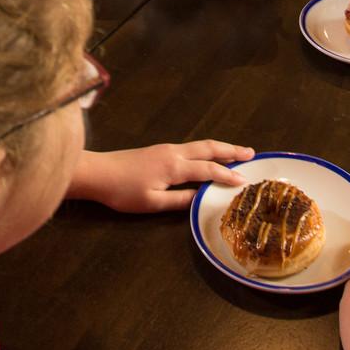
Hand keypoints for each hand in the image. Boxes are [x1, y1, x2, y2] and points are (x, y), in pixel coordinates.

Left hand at [69, 141, 256, 212]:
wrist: (98, 173)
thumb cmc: (123, 191)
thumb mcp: (152, 203)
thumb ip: (180, 201)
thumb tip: (202, 198)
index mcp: (175, 167)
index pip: (209, 170)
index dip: (228, 175)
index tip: (245, 181)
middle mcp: (174, 153)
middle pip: (209, 149)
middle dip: (231, 151)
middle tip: (252, 153)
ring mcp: (166, 149)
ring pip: (200, 145)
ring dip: (220, 148)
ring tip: (237, 151)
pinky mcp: (160, 150)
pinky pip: (191, 148)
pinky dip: (207, 150)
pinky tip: (209, 156)